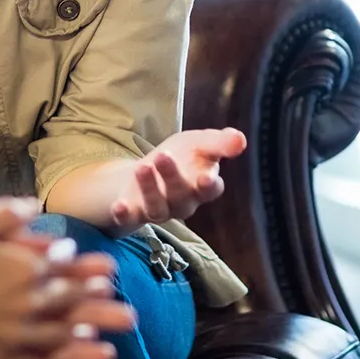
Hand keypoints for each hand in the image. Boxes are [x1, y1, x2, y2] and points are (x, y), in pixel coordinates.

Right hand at [0, 200, 134, 358]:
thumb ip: (5, 214)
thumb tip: (32, 206)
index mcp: (22, 271)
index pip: (65, 272)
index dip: (89, 273)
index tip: (111, 275)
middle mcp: (23, 307)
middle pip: (72, 311)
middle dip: (103, 313)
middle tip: (130, 318)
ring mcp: (9, 339)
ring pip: (57, 346)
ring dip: (86, 349)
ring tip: (110, 355)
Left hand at [108, 127, 246, 230]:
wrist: (149, 169)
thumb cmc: (182, 156)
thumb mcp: (199, 142)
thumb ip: (219, 142)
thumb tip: (240, 139)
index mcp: (201, 186)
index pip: (210, 190)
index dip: (209, 186)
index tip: (206, 179)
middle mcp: (183, 203)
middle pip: (181, 196)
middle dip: (172, 178)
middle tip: (163, 156)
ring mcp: (158, 210)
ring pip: (157, 208)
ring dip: (150, 190)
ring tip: (142, 168)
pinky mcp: (135, 213)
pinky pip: (130, 219)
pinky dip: (125, 214)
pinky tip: (119, 206)